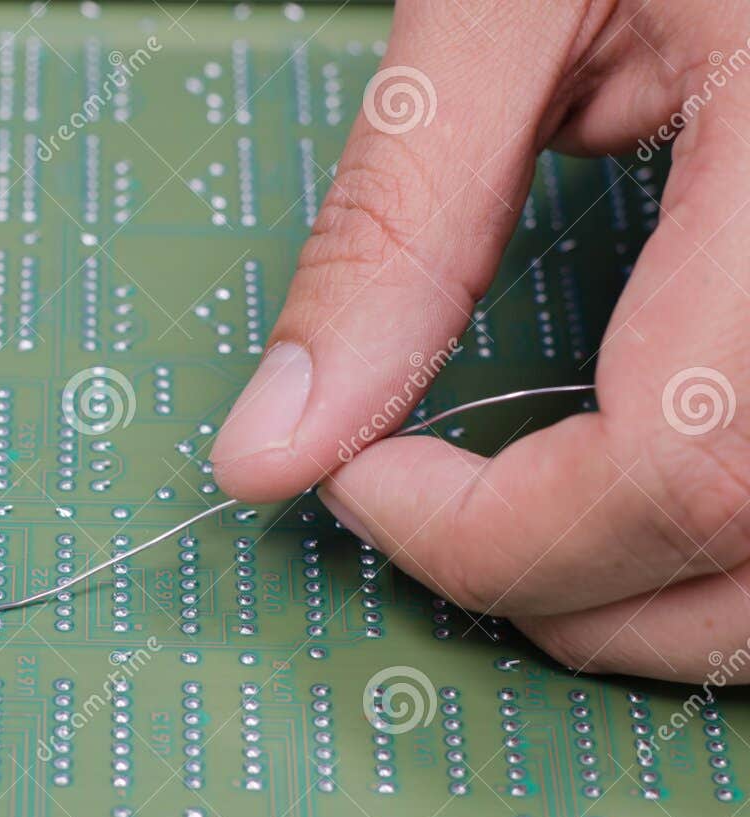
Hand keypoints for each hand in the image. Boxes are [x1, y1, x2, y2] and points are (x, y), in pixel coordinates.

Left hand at [210, 0, 749, 683]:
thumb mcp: (512, 3)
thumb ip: (397, 229)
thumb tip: (268, 447)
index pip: (681, 465)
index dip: (496, 535)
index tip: (363, 483)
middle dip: (564, 594)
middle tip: (426, 522)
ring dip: (653, 601)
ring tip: (524, 529)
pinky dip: (718, 542)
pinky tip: (629, 489)